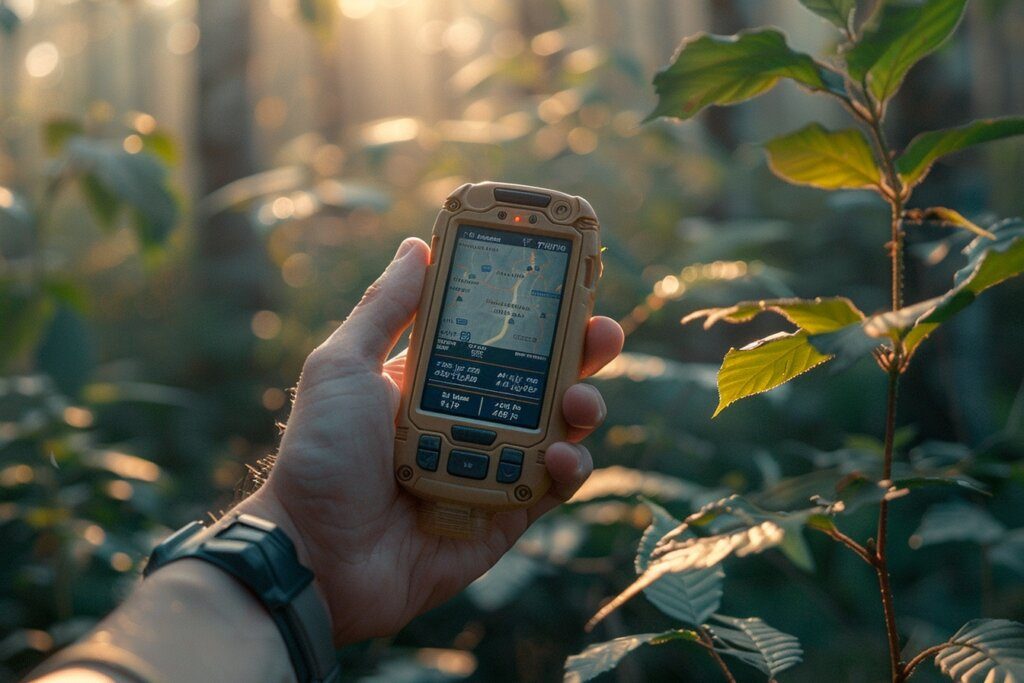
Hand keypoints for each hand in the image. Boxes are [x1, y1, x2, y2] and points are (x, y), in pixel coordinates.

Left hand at [242, 238, 622, 644]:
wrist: (313, 555)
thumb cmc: (319, 456)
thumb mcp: (343, 366)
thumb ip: (385, 309)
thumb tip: (415, 247)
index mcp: (435, 380)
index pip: (499, 336)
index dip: (536, 310)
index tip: (566, 280)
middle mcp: (469, 420)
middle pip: (544, 378)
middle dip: (581, 352)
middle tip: (602, 333)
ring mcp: (490, 468)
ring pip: (558, 431)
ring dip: (582, 408)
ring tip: (579, 401)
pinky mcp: (503, 516)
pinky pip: (549, 489)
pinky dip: (564, 470)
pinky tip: (556, 456)